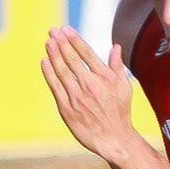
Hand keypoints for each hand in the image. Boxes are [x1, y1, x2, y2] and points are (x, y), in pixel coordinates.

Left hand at [41, 26, 136, 161]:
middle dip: (62, 43)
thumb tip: (116, 47)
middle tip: (53, 31)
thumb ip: (117, 66)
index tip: (66, 29)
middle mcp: (91, 85)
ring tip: (49, 42)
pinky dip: (49, 72)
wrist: (113, 138)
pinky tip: (45, 61)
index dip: (74, 40)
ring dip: (54, 54)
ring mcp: (77, 97)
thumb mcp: (124, 87)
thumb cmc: (119, 112)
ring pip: (62, 70)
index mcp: (105, 78)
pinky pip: (55, 86)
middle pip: (72, 59)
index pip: (87, 54)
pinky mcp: (67, 108)